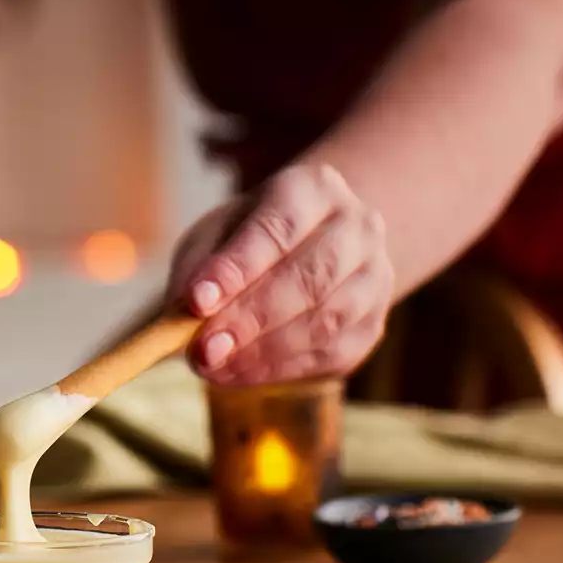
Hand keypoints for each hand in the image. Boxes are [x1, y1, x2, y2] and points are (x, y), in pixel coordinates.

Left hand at [168, 163, 394, 385]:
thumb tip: (188, 311)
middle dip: (251, 318)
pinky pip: (331, 353)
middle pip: (310, 277)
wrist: (312, 246)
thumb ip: (198, 269)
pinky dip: (279, 369)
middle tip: (203, 348)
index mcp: (314, 189)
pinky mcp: (373, 324)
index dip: (237, 268)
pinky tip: (238, 373)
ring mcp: (374, 277)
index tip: (197, 301)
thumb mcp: (215, 235)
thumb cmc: (250, 239)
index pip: (278, 228)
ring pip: (326, 321)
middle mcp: (357, 227)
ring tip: (212, 365)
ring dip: (263, 351)